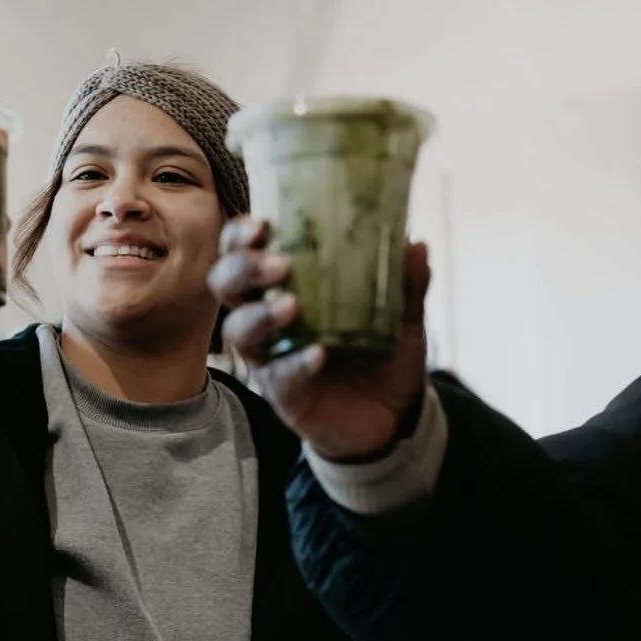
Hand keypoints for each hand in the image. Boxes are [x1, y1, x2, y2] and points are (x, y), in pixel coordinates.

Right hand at [208, 218, 430, 459]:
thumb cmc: (383, 356)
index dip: (241, 236)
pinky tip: (318, 354)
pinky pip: (277, 375)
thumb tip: (415, 245)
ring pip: (238, 330)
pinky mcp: (282, 392)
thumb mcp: (402, 316)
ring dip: (260, 314)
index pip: (244, 251)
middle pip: (225, 284)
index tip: (262, 224)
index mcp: (286, 285)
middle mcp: (267, 317)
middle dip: (242, 268)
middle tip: (279, 264)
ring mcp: (270, 356)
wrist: (393, 416)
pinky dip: (295, 363)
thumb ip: (407, 283)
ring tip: (292, 306)